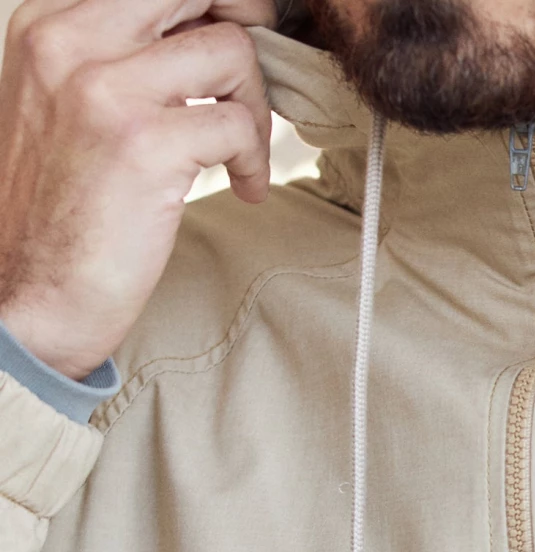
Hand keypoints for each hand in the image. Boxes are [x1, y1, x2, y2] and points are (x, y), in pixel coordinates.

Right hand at [0, 0, 275, 379]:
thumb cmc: (66, 205)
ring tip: (238, 152)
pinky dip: (254, 159)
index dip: (211, 6)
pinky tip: (240, 187)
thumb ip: (130, 56)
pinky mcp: (143, 143)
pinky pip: (238, 123)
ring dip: (254, 106)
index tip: (230, 43)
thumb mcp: (76, 104)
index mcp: (49, 24)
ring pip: (230, 49)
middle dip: (246, 21)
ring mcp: (104, 90)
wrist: (32, 294)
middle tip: (251, 78)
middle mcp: (69, 42)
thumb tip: (216, 25)